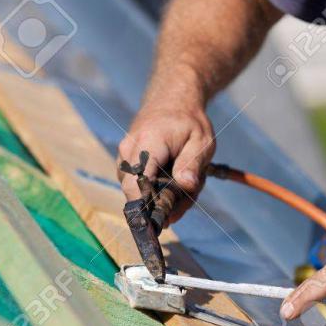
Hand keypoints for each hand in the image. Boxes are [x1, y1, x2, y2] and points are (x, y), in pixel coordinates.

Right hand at [117, 100, 213, 223]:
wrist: (172, 100)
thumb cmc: (189, 121)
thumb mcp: (202, 141)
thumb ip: (193, 164)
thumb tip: (185, 186)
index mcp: (148, 143)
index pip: (138, 182)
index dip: (144, 207)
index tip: (157, 225)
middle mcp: (128, 151)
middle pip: (137, 193)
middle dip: (162, 204)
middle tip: (188, 198)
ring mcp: (123, 157)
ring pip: (138, 192)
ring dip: (162, 196)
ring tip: (185, 183)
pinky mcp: (124, 163)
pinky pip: (138, 186)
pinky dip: (157, 189)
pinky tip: (174, 180)